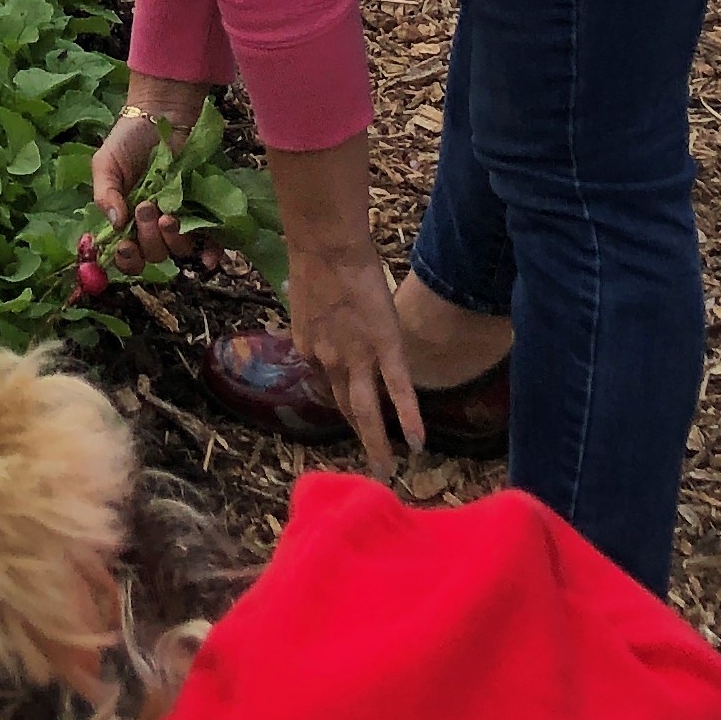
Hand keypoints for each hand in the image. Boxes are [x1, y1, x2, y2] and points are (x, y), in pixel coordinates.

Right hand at [87, 111, 219, 277]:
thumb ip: (104, 193)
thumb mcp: (106, 163)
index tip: (125, 246)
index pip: (125, 254)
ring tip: (168, 215)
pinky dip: (210, 253)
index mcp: (125, 219)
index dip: (126, 259)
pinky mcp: (202, 211)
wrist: (163, 113)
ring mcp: (178, 219)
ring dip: (172, 239)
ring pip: (178, 249)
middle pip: (152, 255)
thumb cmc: (129, 138)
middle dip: (148, 239)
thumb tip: (116, 225)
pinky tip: (208, 259)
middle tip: (146, 208)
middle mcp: (151, 225)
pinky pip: (209, 241)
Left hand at [283, 234, 424, 474]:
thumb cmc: (313, 259)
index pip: (324, 382)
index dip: (338, 396)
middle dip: (358, 435)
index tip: (349, 407)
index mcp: (309, 348)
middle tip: (370, 465)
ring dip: (376, 444)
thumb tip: (314, 313)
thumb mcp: (303, 297)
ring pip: (367, 411)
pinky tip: (417, 444)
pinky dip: (408, 418)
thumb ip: (312, 317)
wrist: (326, 246)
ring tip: (386, 472)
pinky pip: (399, 389)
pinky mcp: (385, 347)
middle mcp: (329, 362)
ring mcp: (358, 358)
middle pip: (344, 406)